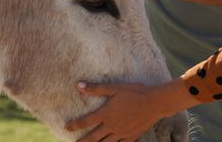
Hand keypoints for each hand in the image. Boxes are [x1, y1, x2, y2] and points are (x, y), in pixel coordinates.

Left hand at [65, 79, 198, 141]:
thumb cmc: (135, 92)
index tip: (67, 127)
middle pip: (93, 137)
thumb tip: (78, 85)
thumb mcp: (114, 87)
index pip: (86, 121)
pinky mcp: (131, 137)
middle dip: (82, 141)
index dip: (75, 125)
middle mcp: (112, 126)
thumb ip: (96, 88)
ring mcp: (121, 133)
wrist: (155, 102)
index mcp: (106, 113)